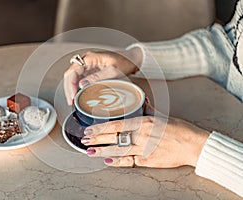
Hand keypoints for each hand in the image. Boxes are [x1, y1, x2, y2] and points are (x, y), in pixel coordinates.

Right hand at [64, 48, 141, 104]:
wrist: (132, 59)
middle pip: (70, 74)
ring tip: (73, 101)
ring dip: (72, 88)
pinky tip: (79, 95)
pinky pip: (79, 78)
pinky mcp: (90, 70)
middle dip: (69, 88)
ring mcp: (88, 65)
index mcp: (90, 58)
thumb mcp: (112, 71)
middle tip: (71, 102)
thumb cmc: (124, 62)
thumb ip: (97, 78)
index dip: (70, 85)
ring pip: (73, 77)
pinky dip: (77, 87)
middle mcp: (86, 60)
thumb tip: (81, 85)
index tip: (72, 97)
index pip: (72, 71)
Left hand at [81, 116, 209, 167]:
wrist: (193, 145)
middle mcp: (141, 135)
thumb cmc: (179, 129)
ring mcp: (144, 149)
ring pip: (118, 150)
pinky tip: (107, 161)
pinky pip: (129, 161)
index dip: (101, 128)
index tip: (90, 129)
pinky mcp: (148, 160)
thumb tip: (142, 101)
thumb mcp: (162, 116)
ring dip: (102, 151)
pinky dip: (118, 162)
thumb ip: (149, 109)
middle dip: (97, 139)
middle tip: (84, 140)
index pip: (117, 125)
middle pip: (114, 138)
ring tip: (89, 152)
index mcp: (144, 122)